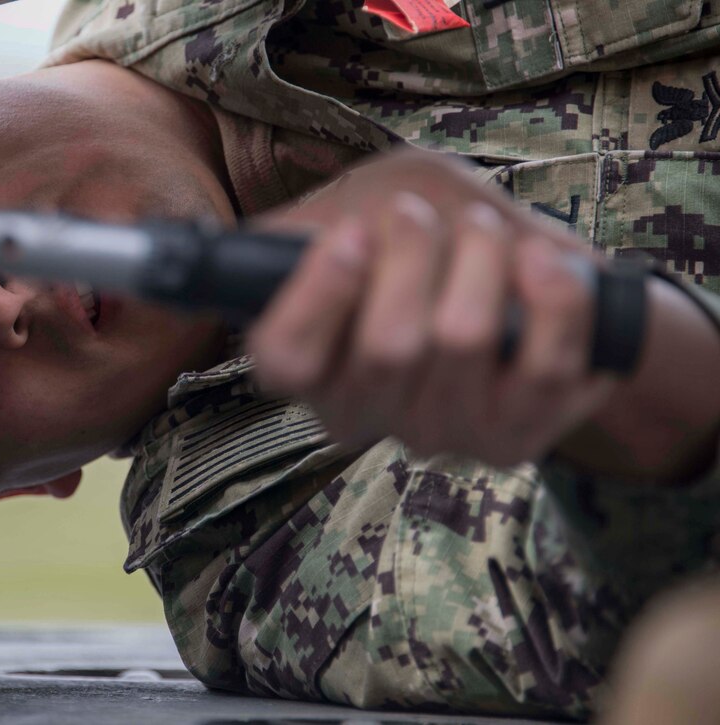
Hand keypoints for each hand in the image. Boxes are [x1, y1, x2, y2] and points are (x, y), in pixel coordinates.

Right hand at [249, 151, 617, 466]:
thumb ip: (308, 228)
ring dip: (482, 256)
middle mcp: (369, 415)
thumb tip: (288, 243)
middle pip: (386, 345)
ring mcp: (441, 434)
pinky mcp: (514, 438)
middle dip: (414, 251)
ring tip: (483, 227)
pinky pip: (544, 369)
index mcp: (312, 366)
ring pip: (463, 342)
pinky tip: (545, 263)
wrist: (516, 266)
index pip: (287, 359)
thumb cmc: (422, 237)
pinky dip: (554, 299)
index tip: (351, 234)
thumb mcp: (350, 212)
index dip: (317, 297)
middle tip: (420, 213)